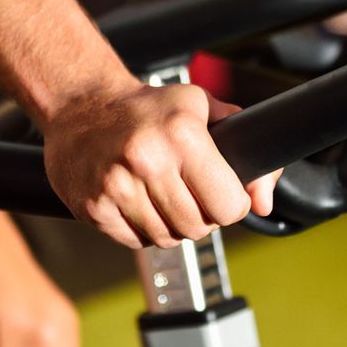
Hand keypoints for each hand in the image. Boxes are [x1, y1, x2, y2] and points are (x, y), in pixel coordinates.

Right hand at [42, 82, 279, 248]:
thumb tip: (264, 202)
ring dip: (173, 225)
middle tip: (191, 193)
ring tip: (163, 194)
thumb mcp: (202, 108)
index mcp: (182, 135)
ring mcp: (117, 187)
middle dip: (203, 217)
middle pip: (200, 228)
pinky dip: (144, 230)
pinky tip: (139, 201)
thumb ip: (244, 147)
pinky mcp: (94, 208)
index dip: (231, 203)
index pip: (229, 206)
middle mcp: (148, 161)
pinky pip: (137, 242)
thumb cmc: (147, 108)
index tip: (222, 193)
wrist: (82, 104)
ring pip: (169, 239)